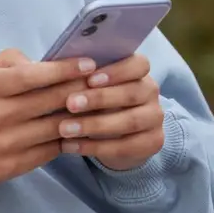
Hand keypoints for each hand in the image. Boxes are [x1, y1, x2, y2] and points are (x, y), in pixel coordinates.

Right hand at [0, 49, 103, 193]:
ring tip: (101, 105)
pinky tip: (82, 130)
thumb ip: (7, 63)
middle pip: (50, 101)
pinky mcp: (10, 168)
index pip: (32, 76)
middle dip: (81, 90)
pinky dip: (68, 140)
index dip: (64, 69)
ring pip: (55, 128)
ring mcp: (5, 145)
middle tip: (105, 81)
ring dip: (81, 116)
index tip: (88, 63)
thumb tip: (42, 63)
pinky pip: (49, 152)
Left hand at [52, 54, 164, 171]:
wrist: (115, 137)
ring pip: (130, 121)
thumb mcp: (91, 87)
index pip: (139, 64)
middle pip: (132, 92)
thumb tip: (58, 69)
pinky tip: (71, 146)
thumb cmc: (96, 103)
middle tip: (70, 104)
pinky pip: (126, 146)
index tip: (90, 79)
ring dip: (95, 125)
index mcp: (139, 72)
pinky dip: (95, 148)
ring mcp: (155, 118)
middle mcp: (152, 92)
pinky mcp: (153, 143)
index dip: (117, 71)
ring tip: (65, 129)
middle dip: (99, 98)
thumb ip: (82, 78)